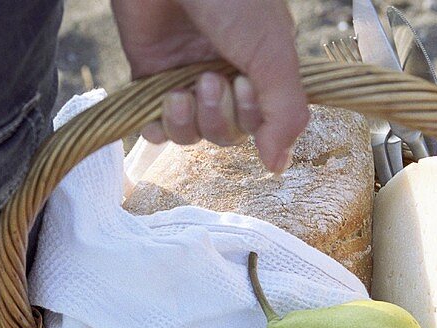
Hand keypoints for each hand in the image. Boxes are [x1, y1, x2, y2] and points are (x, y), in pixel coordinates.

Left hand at [111, 0, 308, 172]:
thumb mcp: (272, 52)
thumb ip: (284, 112)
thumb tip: (279, 166)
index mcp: (263, 66)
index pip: (263, 124)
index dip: (252, 116)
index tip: (245, 82)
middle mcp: (228, 75)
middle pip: (227, 134)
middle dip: (219, 116)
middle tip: (211, 79)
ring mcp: (189, 79)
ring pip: (193, 135)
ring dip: (188, 121)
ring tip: (182, 88)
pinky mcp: (152, 81)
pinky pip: (157, 130)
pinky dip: (160, 125)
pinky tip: (164, 99)